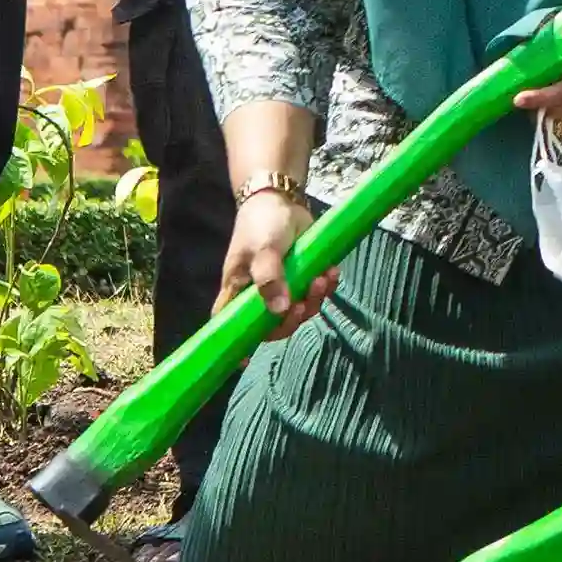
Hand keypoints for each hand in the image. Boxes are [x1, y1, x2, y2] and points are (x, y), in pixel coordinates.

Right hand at [216, 184, 335, 337]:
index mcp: (238, 291)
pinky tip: (331, 272)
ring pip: (299, 311)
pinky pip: (315, 294)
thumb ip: (269, 278)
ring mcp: (282, 287)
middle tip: (304, 300)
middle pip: (273, 325)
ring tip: (322, 278)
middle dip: (293, 318)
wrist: (282, 199)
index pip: (230, 325)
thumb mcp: (263, 249)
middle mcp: (258, 294)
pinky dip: (326, 287)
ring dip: (314, 300)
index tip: (244, 362)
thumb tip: (279, 310)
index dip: (236, 344)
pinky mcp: (303, 277)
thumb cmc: (262, 224)